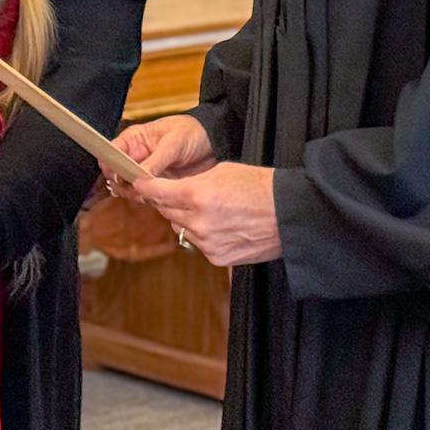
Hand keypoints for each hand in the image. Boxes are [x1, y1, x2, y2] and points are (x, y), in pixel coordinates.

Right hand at [108, 113, 216, 192]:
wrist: (215, 143)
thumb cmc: (192, 132)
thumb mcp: (173, 143)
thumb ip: (155, 160)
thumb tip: (138, 177)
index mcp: (134, 140)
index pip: (111, 153)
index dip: (110, 165)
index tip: (118, 176)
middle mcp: (137, 156)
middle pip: (117, 174)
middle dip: (123, 184)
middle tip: (135, 189)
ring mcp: (147, 172)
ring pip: (130, 187)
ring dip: (136, 194)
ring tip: (148, 195)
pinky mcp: (159, 184)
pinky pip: (147, 195)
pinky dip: (149, 199)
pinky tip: (157, 199)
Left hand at [129, 162, 281, 267]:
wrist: (290, 213)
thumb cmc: (259, 186)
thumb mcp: (220, 172)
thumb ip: (191, 183)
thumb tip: (172, 190)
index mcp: (197, 195)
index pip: (156, 192)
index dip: (145, 186)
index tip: (139, 183)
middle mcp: (198, 221)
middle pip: (165, 211)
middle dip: (166, 200)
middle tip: (170, 192)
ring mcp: (207, 243)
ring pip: (181, 228)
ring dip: (185, 218)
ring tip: (206, 207)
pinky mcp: (217, 257)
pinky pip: (198, 243)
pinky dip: (202, 233)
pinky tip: (219, 223)